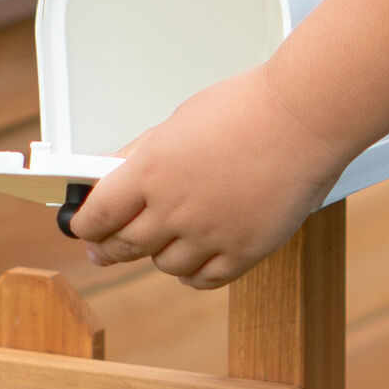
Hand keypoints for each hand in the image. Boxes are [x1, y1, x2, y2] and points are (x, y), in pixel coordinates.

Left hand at [66, 65, 352, 285]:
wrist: (306, 116)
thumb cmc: (248, 108)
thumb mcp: (179, 122)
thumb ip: (141, 154)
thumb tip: (108, 175)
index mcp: (152, 169)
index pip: (97, 215)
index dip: (84, 226)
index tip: (83, 227)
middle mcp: (175, 207)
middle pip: (125, 246)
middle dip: (110, 247)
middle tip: (107, 247)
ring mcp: (211, 233)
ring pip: (164, 265)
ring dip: (159, 254)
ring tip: (167, 239)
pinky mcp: (245, 250)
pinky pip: (204, 279)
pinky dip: (193, 273)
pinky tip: (194, 258)